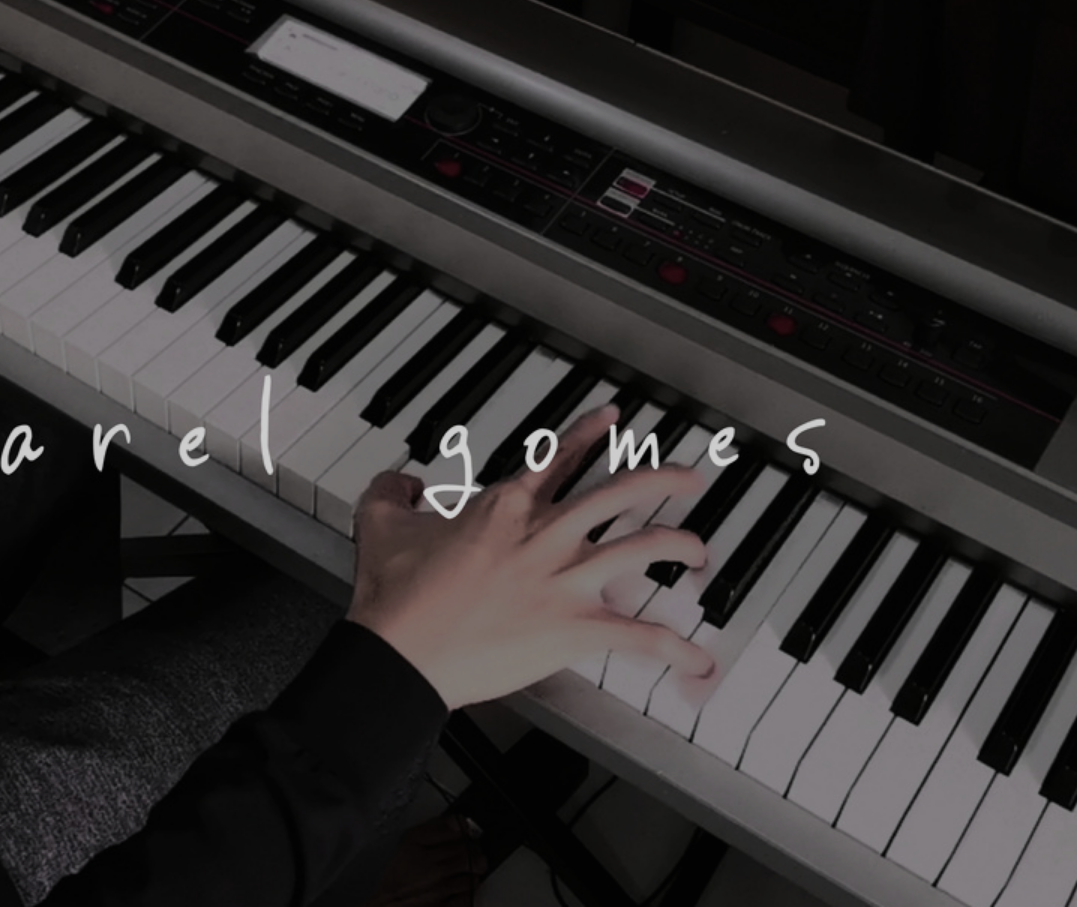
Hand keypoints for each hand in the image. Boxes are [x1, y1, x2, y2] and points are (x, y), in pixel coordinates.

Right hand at [347, 402, 714, 710]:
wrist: (402, 651)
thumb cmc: (396, 596)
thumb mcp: (378, 525)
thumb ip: (390, 491)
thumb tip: (400, 481)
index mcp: (506, 506)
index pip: (560, 456)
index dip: (590, 432)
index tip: (614, 418)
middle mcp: (546, 534)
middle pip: (622, 492)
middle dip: (664, 480)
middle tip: (690, 476)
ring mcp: (566, 580)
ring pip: (643, 548)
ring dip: (680, 546)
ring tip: (698, 549)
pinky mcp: (576, 629)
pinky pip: (640, 636)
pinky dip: (676, 648)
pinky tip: (698, 659)